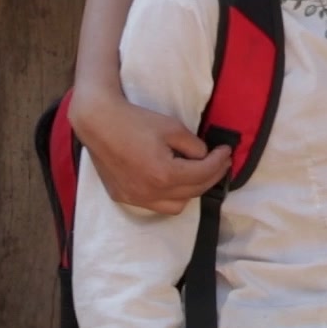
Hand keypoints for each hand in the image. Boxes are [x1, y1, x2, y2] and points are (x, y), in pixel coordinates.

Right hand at [70, 90, 230, 213]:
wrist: (99, 123)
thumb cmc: (136, 122)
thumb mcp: (173, 128)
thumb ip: (194, 146)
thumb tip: (204, 157)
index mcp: (165, 174)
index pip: (203, 174)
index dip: (220, 162)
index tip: (227, 151)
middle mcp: (151, 193)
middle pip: (193, 192)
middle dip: (211, 176)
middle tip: (220, 162)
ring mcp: (136, 198)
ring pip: (176, 206)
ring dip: (191, 191)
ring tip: (197, 173)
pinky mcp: (124, 197)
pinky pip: (155, 205)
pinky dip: (169, 196)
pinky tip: (172, 181)